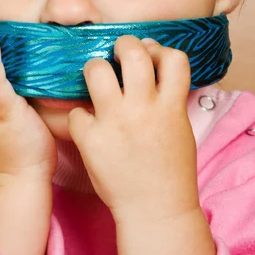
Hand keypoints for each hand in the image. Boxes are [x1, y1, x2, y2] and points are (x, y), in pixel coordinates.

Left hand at [68, 35, 199, 220]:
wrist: (156, 210)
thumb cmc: (169, 168)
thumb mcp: (178, 126)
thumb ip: (167, 94)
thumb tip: (149, 58)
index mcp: (171, 107)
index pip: (174, 57)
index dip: (161, 51)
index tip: (151, 58)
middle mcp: (144, 109)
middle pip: (133, 52)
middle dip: (124, 44)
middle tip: (118, 54)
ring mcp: (115, 123)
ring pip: (96, 70)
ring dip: (94, 69)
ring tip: (97, 79)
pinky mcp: (91, 140)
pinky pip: (76, 112)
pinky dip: (80, 117)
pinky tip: (88, 126)